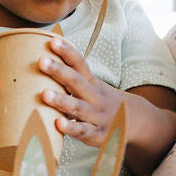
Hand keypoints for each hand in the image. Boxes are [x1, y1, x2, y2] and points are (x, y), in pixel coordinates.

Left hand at [39, 34, 124, 148]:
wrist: (134, 122)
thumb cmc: (101, 103)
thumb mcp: (92, 88)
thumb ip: (72, 78)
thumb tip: (44, 62)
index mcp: (92, 83)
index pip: (79, 64)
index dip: (67, 52)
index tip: (52, 41)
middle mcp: (95, 97)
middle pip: (76, 81)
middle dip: (59, 71)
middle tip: (41, 61)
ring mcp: (97, 115)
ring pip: (78, 107)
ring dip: (61, 100)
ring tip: (44, 94)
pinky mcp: (97, 134)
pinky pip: (83, 130)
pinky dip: (71, 127)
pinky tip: (58, 124)